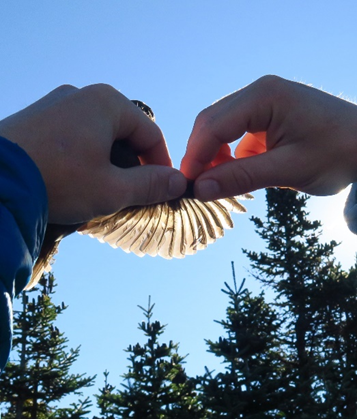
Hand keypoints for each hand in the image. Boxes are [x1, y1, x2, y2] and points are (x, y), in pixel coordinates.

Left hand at [0, 84, 185, 223]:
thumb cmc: (57, 181)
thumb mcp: (112, 189)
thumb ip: (151, 184)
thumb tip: (179, 183)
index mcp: (107, 103)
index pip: (150, 134)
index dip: (162, 164)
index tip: (165, 188)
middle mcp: (82, 95)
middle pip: (124, 132)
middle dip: (134, 164)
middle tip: (134, 193)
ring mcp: (56, 104)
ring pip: (99, 135)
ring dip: (110, 162)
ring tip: (105, 190)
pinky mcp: (38, 118)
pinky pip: (75, 136)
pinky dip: (86, 157)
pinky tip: (78, 180)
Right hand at [181, 75, 356, 199]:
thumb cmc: (338, 152)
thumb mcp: (289, 168)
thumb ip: (242, 177)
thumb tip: (200, 190)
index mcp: (264, 96)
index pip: (214, 125)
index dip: (195, 156)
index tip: (186, 185)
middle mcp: (258, 93)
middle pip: (211, 123)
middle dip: (200, 155)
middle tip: (197, 188)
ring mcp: (261, 104)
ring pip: (219, 129)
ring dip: (213, 157)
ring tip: (218, 184)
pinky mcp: (265, 118)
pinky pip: (235, 136)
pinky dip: (229, 157)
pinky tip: (235, 175)